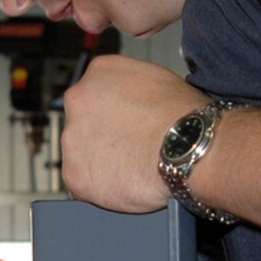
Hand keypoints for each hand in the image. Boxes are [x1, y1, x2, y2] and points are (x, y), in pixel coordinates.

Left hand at [60, 56, 205, 211]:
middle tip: (130, 149)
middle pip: (82, 124)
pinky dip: (98, 189)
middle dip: (101, 138)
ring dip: (99, 163)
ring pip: (79, 155)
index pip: (94, 95)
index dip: (112, 115)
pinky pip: (80, 185)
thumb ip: (132, 89)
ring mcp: (72, 139)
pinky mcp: (74, 174)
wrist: (188, 147)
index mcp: (100, 72)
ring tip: (132, 167)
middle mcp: (77, 100)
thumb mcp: (157, 80)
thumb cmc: (185, 116)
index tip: (125, 126)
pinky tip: (124, 183)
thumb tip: (132, 103)